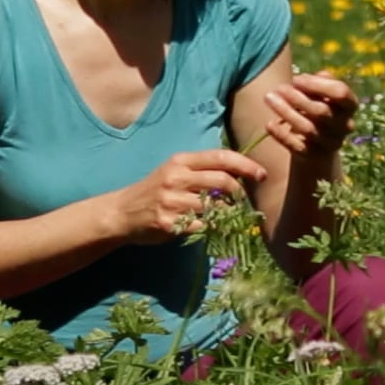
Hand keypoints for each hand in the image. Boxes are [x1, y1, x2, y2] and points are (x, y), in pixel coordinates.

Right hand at [108, 150, 269, 244]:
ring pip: (215, 206)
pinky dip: (213, 228)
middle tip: (244, 202)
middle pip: (223, 181)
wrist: (122, 212)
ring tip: (228, 216)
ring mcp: (172, 201)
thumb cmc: (155, 191)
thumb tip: (240, 174)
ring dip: (228, 213)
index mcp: (181, 161)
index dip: (246, 165)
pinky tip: (213, 228)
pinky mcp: (169, 222)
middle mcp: (177, 177)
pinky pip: (203, 226)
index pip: (221, 157)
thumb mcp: (175, 172)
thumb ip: (202, 170)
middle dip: (240, 192)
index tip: (261, 175)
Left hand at [262, 73, 357, 161]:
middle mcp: (344, 126)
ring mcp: (330, 143)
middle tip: (279, 88)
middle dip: (297, 98)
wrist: (318, 144)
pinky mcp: (313, 156)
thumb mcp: (322, 93)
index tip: (296, 79)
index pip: (340, 93)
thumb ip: (317, 82)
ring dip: (286, 112)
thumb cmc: (319, 107)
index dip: (317, 84)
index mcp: (350, 106)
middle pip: (321, 112)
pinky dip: (281, 135)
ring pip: (307, 129)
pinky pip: (296, 146)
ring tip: (269, 98)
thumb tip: (304, 79)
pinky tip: (269, 123)